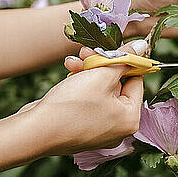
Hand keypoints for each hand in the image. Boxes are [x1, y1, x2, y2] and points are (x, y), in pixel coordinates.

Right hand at [17, 41, 145, 155]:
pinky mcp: (81, 126)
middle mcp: (117, 127)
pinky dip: (78, 85)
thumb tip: (143, 46)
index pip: (136, 80)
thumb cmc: (71, 105)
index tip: (110, 47)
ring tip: (72, 63)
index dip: (123, 60)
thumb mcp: (101, 75)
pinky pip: (87, 100)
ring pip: (99, 89)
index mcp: (130, 119)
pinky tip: (68, 73)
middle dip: (99, 64)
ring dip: (86, 71)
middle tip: (86, 51)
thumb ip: (124, 59)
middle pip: (116, 84)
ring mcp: (99, 129)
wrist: (34, 130)